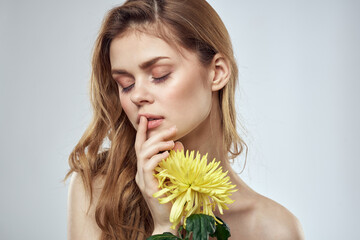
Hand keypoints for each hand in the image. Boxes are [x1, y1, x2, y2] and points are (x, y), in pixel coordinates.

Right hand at [134, 116, 183, 233]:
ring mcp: (142, 180)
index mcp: (144, 169)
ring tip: (171, 142)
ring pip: (143, 154)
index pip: (141, 146)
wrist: (169, 221)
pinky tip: (168, 154)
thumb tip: (178, 143)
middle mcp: (140, 172)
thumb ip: (174, 159)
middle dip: (156, 134)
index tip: (144, 118)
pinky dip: (157, 158)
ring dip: (157, 144)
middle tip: (172, 129)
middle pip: (142, 146)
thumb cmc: (172, 198)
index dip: (141, 132)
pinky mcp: (148, 187)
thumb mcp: (174, 174)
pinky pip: (148, 167)